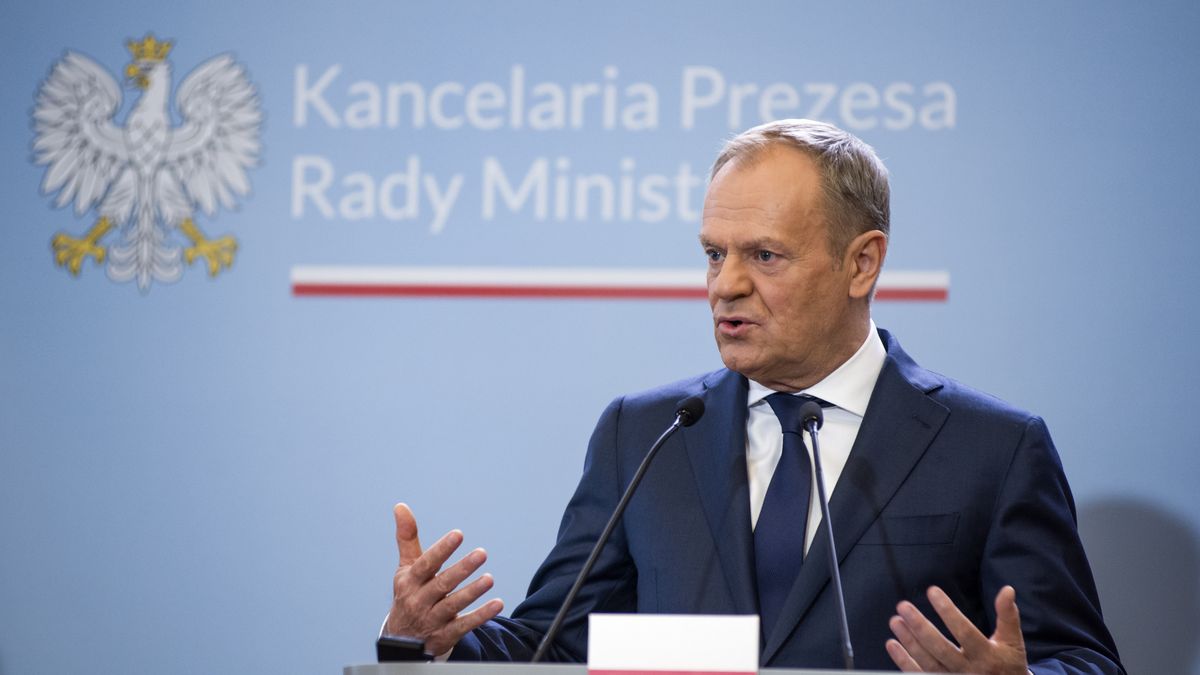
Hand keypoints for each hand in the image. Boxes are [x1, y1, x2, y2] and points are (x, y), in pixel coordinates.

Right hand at [384, 503, 503, 655]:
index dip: (442, 550)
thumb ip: (407, 538)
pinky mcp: (445, 635)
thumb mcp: (406, 568)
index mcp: (410, 581)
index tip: (458, 534)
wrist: (402, 640)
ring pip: (453, 605)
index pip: (426, 564)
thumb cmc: (409, 594)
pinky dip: (480, 616)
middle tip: (482, 553)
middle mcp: (419, 601)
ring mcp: (432, 619)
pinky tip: (497, 604)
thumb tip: (400, 506)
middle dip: (462, 569)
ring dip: (472, 592)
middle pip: (442, 584)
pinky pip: (464, 625)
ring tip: (489, 578)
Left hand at [886, 585, 1027, 673]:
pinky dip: (904, 661)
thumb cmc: (1008, 664)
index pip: (964, 631)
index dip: (948, 611)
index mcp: (987, 656)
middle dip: (919, 626)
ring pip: (927, 663)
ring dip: (908, 642)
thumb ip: (1008, 616)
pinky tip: (893, 645)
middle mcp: (969, 671)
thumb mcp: (1012, 642)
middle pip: (940, 648)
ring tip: (895, 621)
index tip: (931, 591)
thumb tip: (1007, 590)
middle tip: (903, 606)